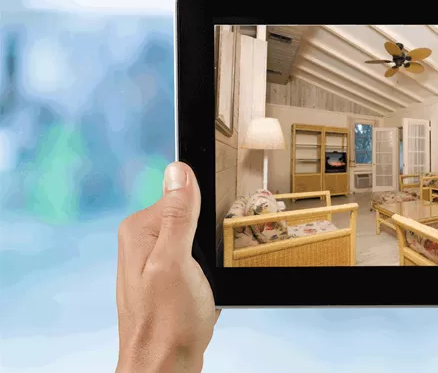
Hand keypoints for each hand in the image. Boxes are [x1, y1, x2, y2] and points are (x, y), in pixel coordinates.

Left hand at [116, 162, 218, 372]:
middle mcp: (143, 242)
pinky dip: (209, 277)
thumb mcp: (176, 262)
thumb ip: (177, 215)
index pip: (183, 196)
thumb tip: (178, 170)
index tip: (207, 242)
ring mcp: (155, 262)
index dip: (204, 217)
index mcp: (140, 229)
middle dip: (209, 243)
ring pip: (200, 243)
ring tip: (203, 286)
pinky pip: (199, 264)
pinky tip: (203, 295)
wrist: (165, 367)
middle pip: (192, 218)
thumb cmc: (168, 324)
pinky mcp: (168, 280)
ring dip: (211, 264)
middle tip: (204, 271)